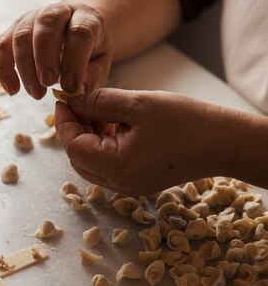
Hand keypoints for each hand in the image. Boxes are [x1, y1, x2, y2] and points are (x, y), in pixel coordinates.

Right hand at [0, 3, 111, 98]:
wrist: (76, 31)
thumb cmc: (90, 52)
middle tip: (47, 85)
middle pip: (46, 24)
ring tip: (37, 94)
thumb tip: (76, 91)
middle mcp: (58, 11)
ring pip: (21, 34)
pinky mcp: (15, 28)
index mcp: (87, 18)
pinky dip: (3, 68)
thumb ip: (91, 77)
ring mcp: (33, 17)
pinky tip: (13, 90)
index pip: (79, 32)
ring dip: (25, 67)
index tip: (70, 87)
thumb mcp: (100, 64)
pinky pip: (2, 44)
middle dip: (44, 57)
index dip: (74, 60)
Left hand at [55, 88, 235, 194]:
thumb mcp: (138, 104)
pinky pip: (108, 167)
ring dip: (88, 139)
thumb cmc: (186, 121)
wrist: (223, 142)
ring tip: (99, 112)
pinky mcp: (138, 182)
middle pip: (78, 159)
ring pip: (91, 165)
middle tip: (79, 103)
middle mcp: (120, 184)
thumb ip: (100, 102)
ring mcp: (129, 187)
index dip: (64, 122)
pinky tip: (114, 126)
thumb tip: (73, 100)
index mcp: (117, 167)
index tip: (64, 98)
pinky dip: (103, 147)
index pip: (73, 147)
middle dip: (73, 131)